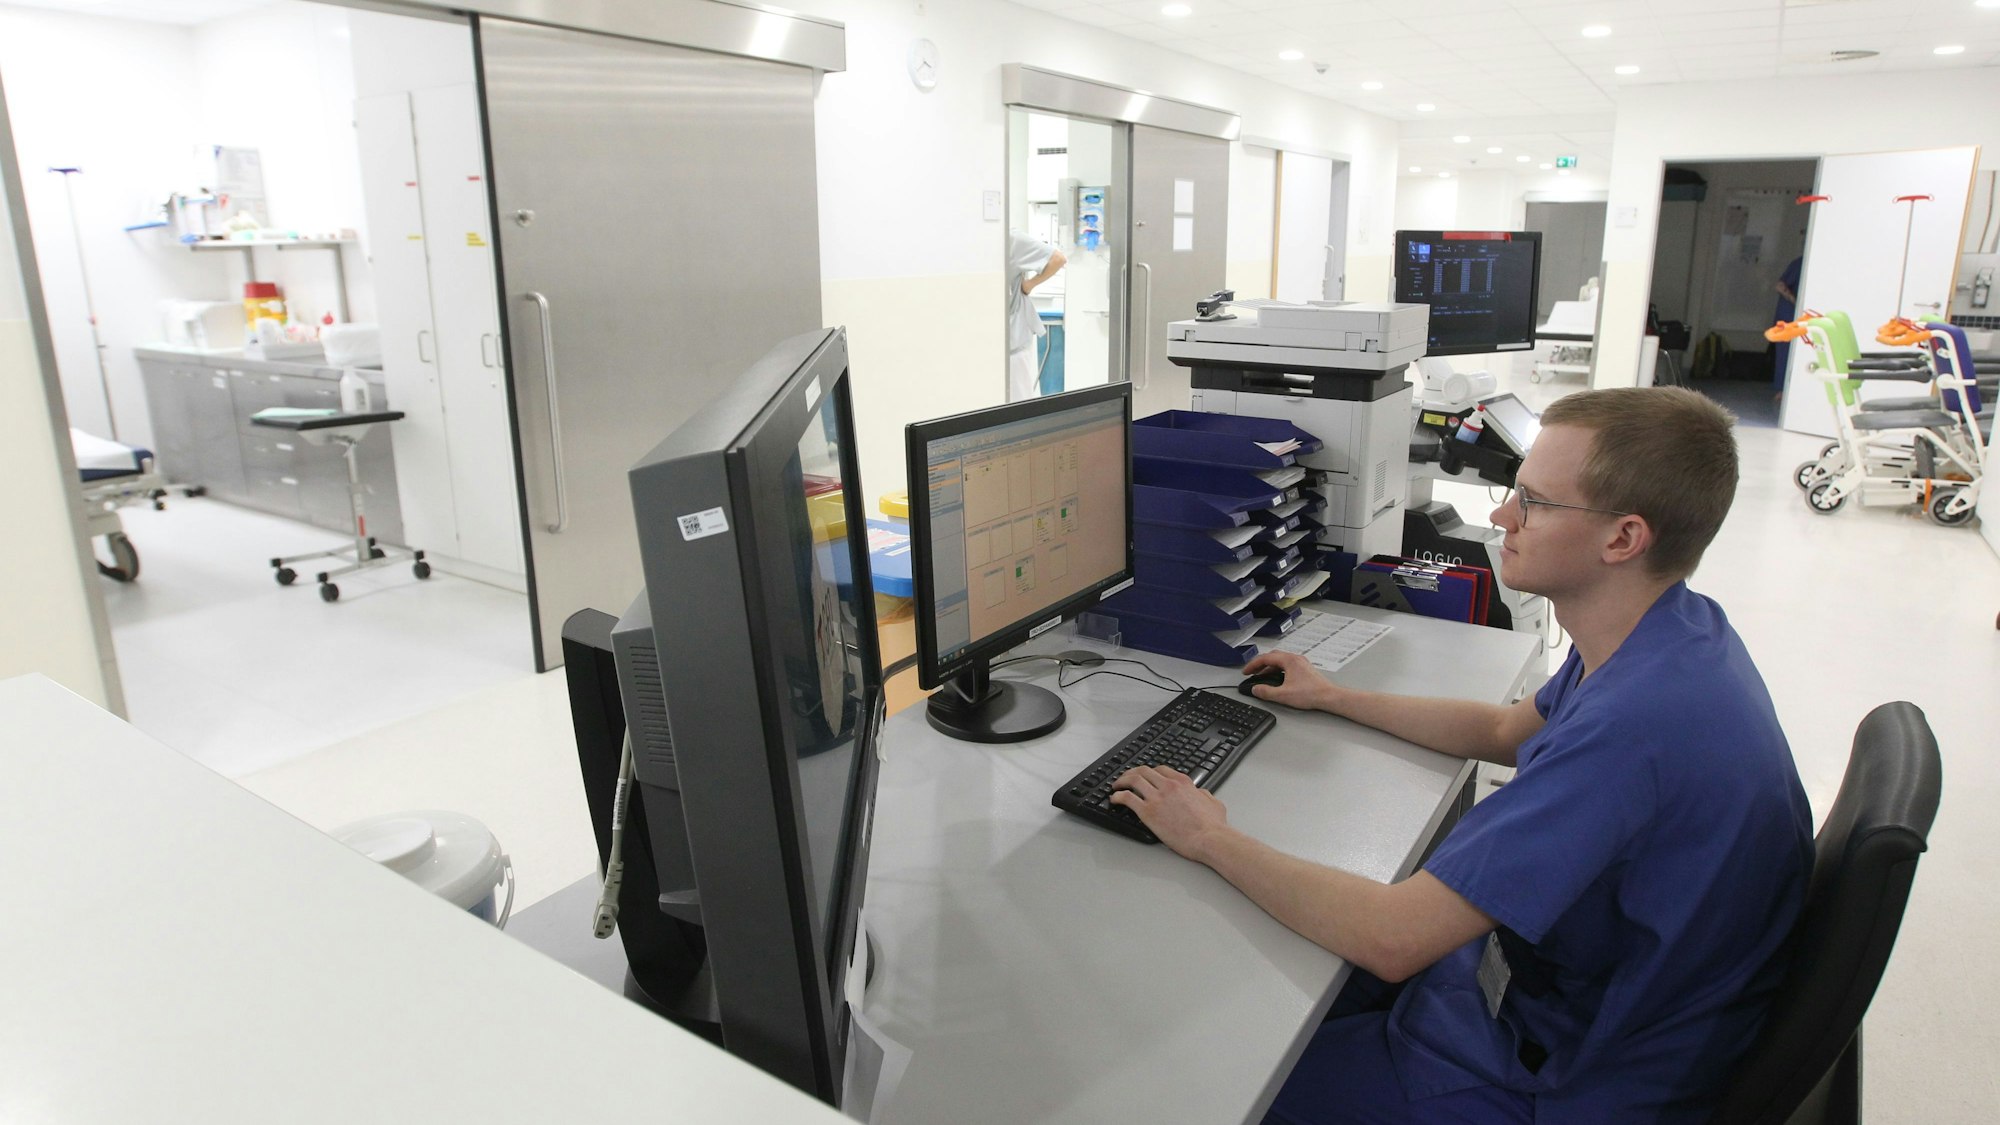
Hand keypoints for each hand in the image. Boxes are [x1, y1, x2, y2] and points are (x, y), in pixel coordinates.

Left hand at [1109, 765, 1229, 859]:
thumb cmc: (1213, 826)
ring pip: (1133, 780)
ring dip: (1121, 781)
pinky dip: (1118, 796)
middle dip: (1131, 773)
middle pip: (1143, 771)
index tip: (1144, 776)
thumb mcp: (1213, 803)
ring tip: (1116, 786)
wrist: (1209, 839)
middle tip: (1125, 778)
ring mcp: (1157, 798)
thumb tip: (1200, 794)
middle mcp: (1168, 786)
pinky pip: (1127, 798)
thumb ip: (1203, 795)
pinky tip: (1114, 799)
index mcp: (1182, 782)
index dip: (1149, 772)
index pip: (1161, 770)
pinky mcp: (1148, 812)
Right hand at [1239, 650, 1340, 711]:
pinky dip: (1278, 670)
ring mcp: (1301, 663)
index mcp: (1289, 660)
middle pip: (1272, 657)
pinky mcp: (1305, 670)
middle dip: (1259, 664)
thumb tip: (1255, 689)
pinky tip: (1276, 679)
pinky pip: (1287, 665)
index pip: (1265, 658)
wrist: (1328, 697)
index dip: (1252, 665)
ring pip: (1280, 661)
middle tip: (1252, 672)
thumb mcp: (1283, 695)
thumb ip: (1266, 692)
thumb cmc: (1311, 694)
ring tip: (1262, 677)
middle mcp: (1295, 659)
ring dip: (1269, 667)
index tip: (1245, 671)